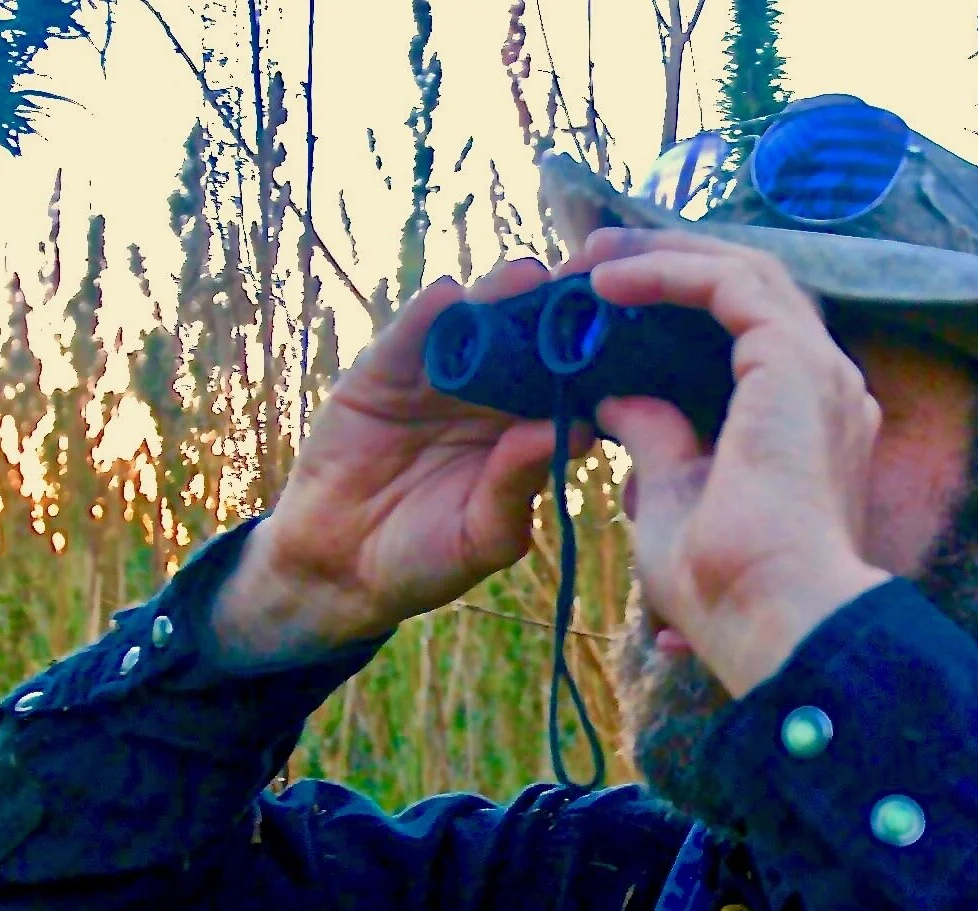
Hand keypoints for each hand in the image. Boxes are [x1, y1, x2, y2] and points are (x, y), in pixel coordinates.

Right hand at [212, 259, 590, 663]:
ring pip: (476, 324)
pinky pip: (408, 337)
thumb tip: (577, 431)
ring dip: (501, 295)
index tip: (638, 330)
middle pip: (532, 337)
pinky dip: (427, 315)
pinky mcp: (384, 371)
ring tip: (528, 278)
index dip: (601, 356)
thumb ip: (519, 485)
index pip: (574, 382)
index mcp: (530, 428)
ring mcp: (438, 377)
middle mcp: (492, 393)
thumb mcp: (483, 535)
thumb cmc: (428, 557)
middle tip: (590, 281)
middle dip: (560, 307)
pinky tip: (449, 297)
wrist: (340, 566)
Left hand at [566, 228, 891, 696]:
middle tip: (597, 262)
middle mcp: (828, 388)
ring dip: (666, 256)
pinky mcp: (793, 359)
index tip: (615, 306)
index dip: (686, 306)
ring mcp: (821, 369)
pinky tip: (609, 280)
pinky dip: (668, 271)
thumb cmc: (728, 585)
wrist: (773, 614)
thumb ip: (656, 439)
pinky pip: (728, 283)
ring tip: (594, 259)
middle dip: (674, 264)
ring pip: (747, 272)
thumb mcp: (673, 496)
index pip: (753, 334)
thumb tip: (618, 401)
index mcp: (810, 423)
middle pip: (755, 290)